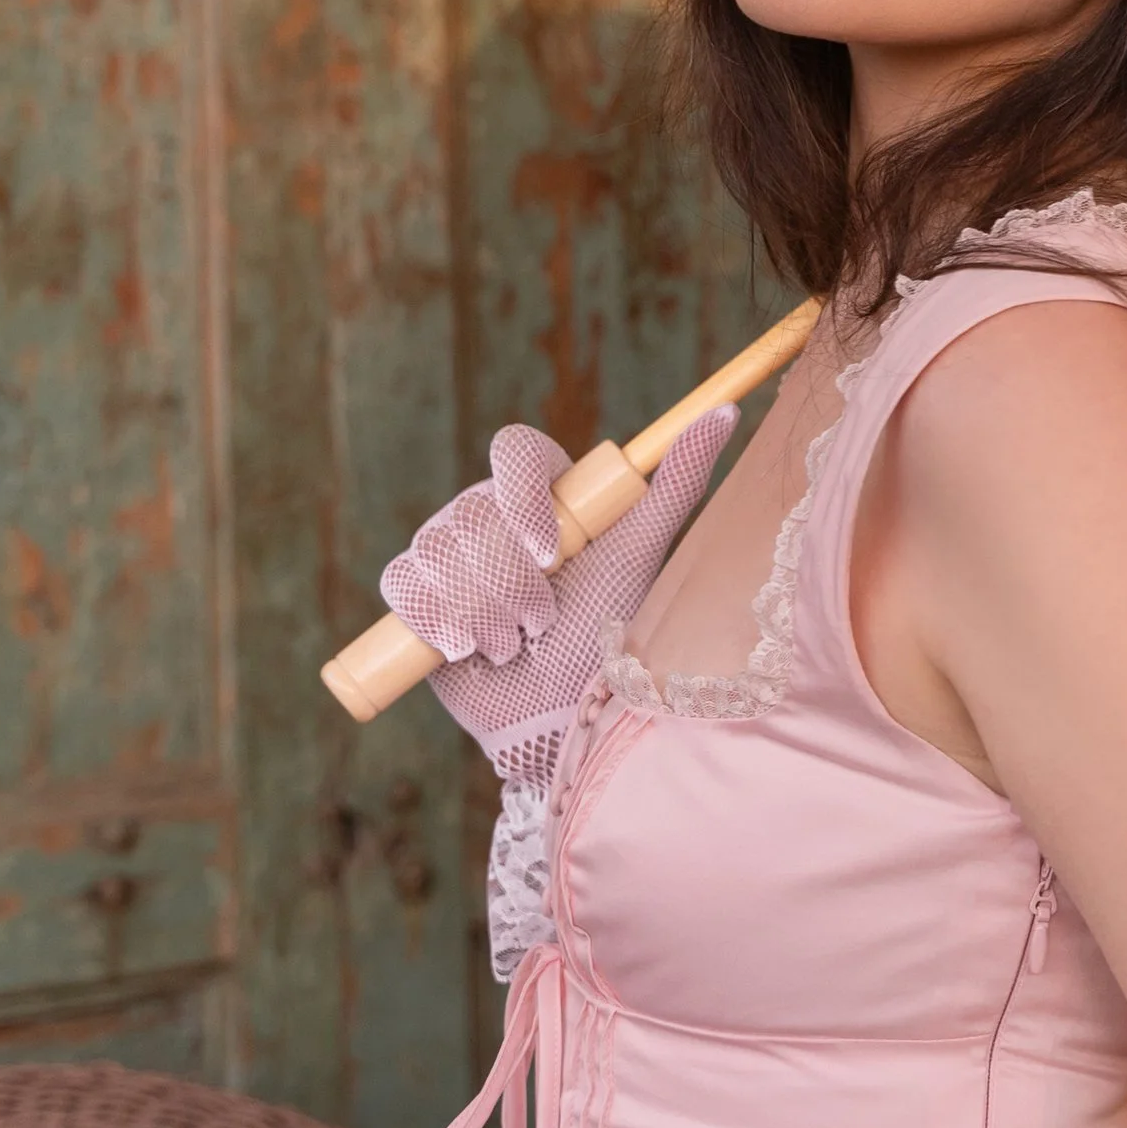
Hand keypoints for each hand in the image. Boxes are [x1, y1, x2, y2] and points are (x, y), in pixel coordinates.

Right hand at [381, 405, 734, 790]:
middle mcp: (491, 512)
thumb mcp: (642, 556)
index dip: (521, 501)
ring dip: (480, 611)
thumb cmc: (606, 636)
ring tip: (512, 643)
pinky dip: (437, 620)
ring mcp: (448, 551)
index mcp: (543, 494)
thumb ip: (678, 482)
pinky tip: (467, 649)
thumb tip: (724, 413)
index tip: (551, 555)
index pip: (513, 449)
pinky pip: (402, 582)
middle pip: (471, 513)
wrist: (555, 715)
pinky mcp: (415, 592)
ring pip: (435, 549)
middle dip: (511, 583)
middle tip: (542, 622)